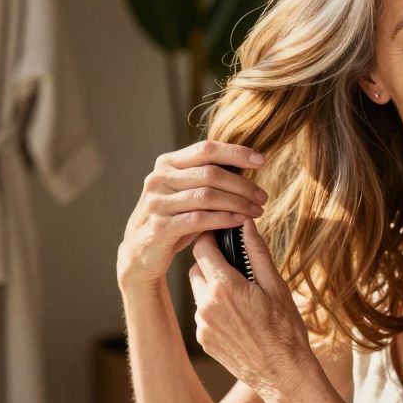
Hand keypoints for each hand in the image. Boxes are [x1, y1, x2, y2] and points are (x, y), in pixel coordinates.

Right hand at [116, 140, 268, 290]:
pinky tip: (239, 222)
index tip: (261, 160)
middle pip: (210, 173)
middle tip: (262, 197)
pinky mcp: (160, 227)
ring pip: (207, 196)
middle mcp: (159, 179)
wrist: (140, 254)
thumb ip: (206, 178)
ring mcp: (157, 203)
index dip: (236, 152)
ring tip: (256, 211)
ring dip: (237, 203)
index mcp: (167, 163)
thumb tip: (245, 167)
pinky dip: (224, 219)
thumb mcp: (184, 193)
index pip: (206, 149)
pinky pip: (199, 219)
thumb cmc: (171, 220)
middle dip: (242, 184)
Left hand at [188, 217, 315, 401]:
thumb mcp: (276, 285)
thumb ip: (256, 251)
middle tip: (236, 269)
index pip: (202, 247)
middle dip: (212, 263)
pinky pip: (201, 313)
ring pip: (198, 291)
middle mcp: (206, 305)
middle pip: (195, 268)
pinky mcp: (203, 340)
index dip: (212, 238)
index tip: (223, 237)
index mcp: (224, 287)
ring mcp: (202, 325)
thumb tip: (246, 223)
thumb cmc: (285, 329)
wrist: (284, 375)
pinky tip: (238, 317)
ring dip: (212, 287)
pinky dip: (214, 309)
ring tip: (241, 297)